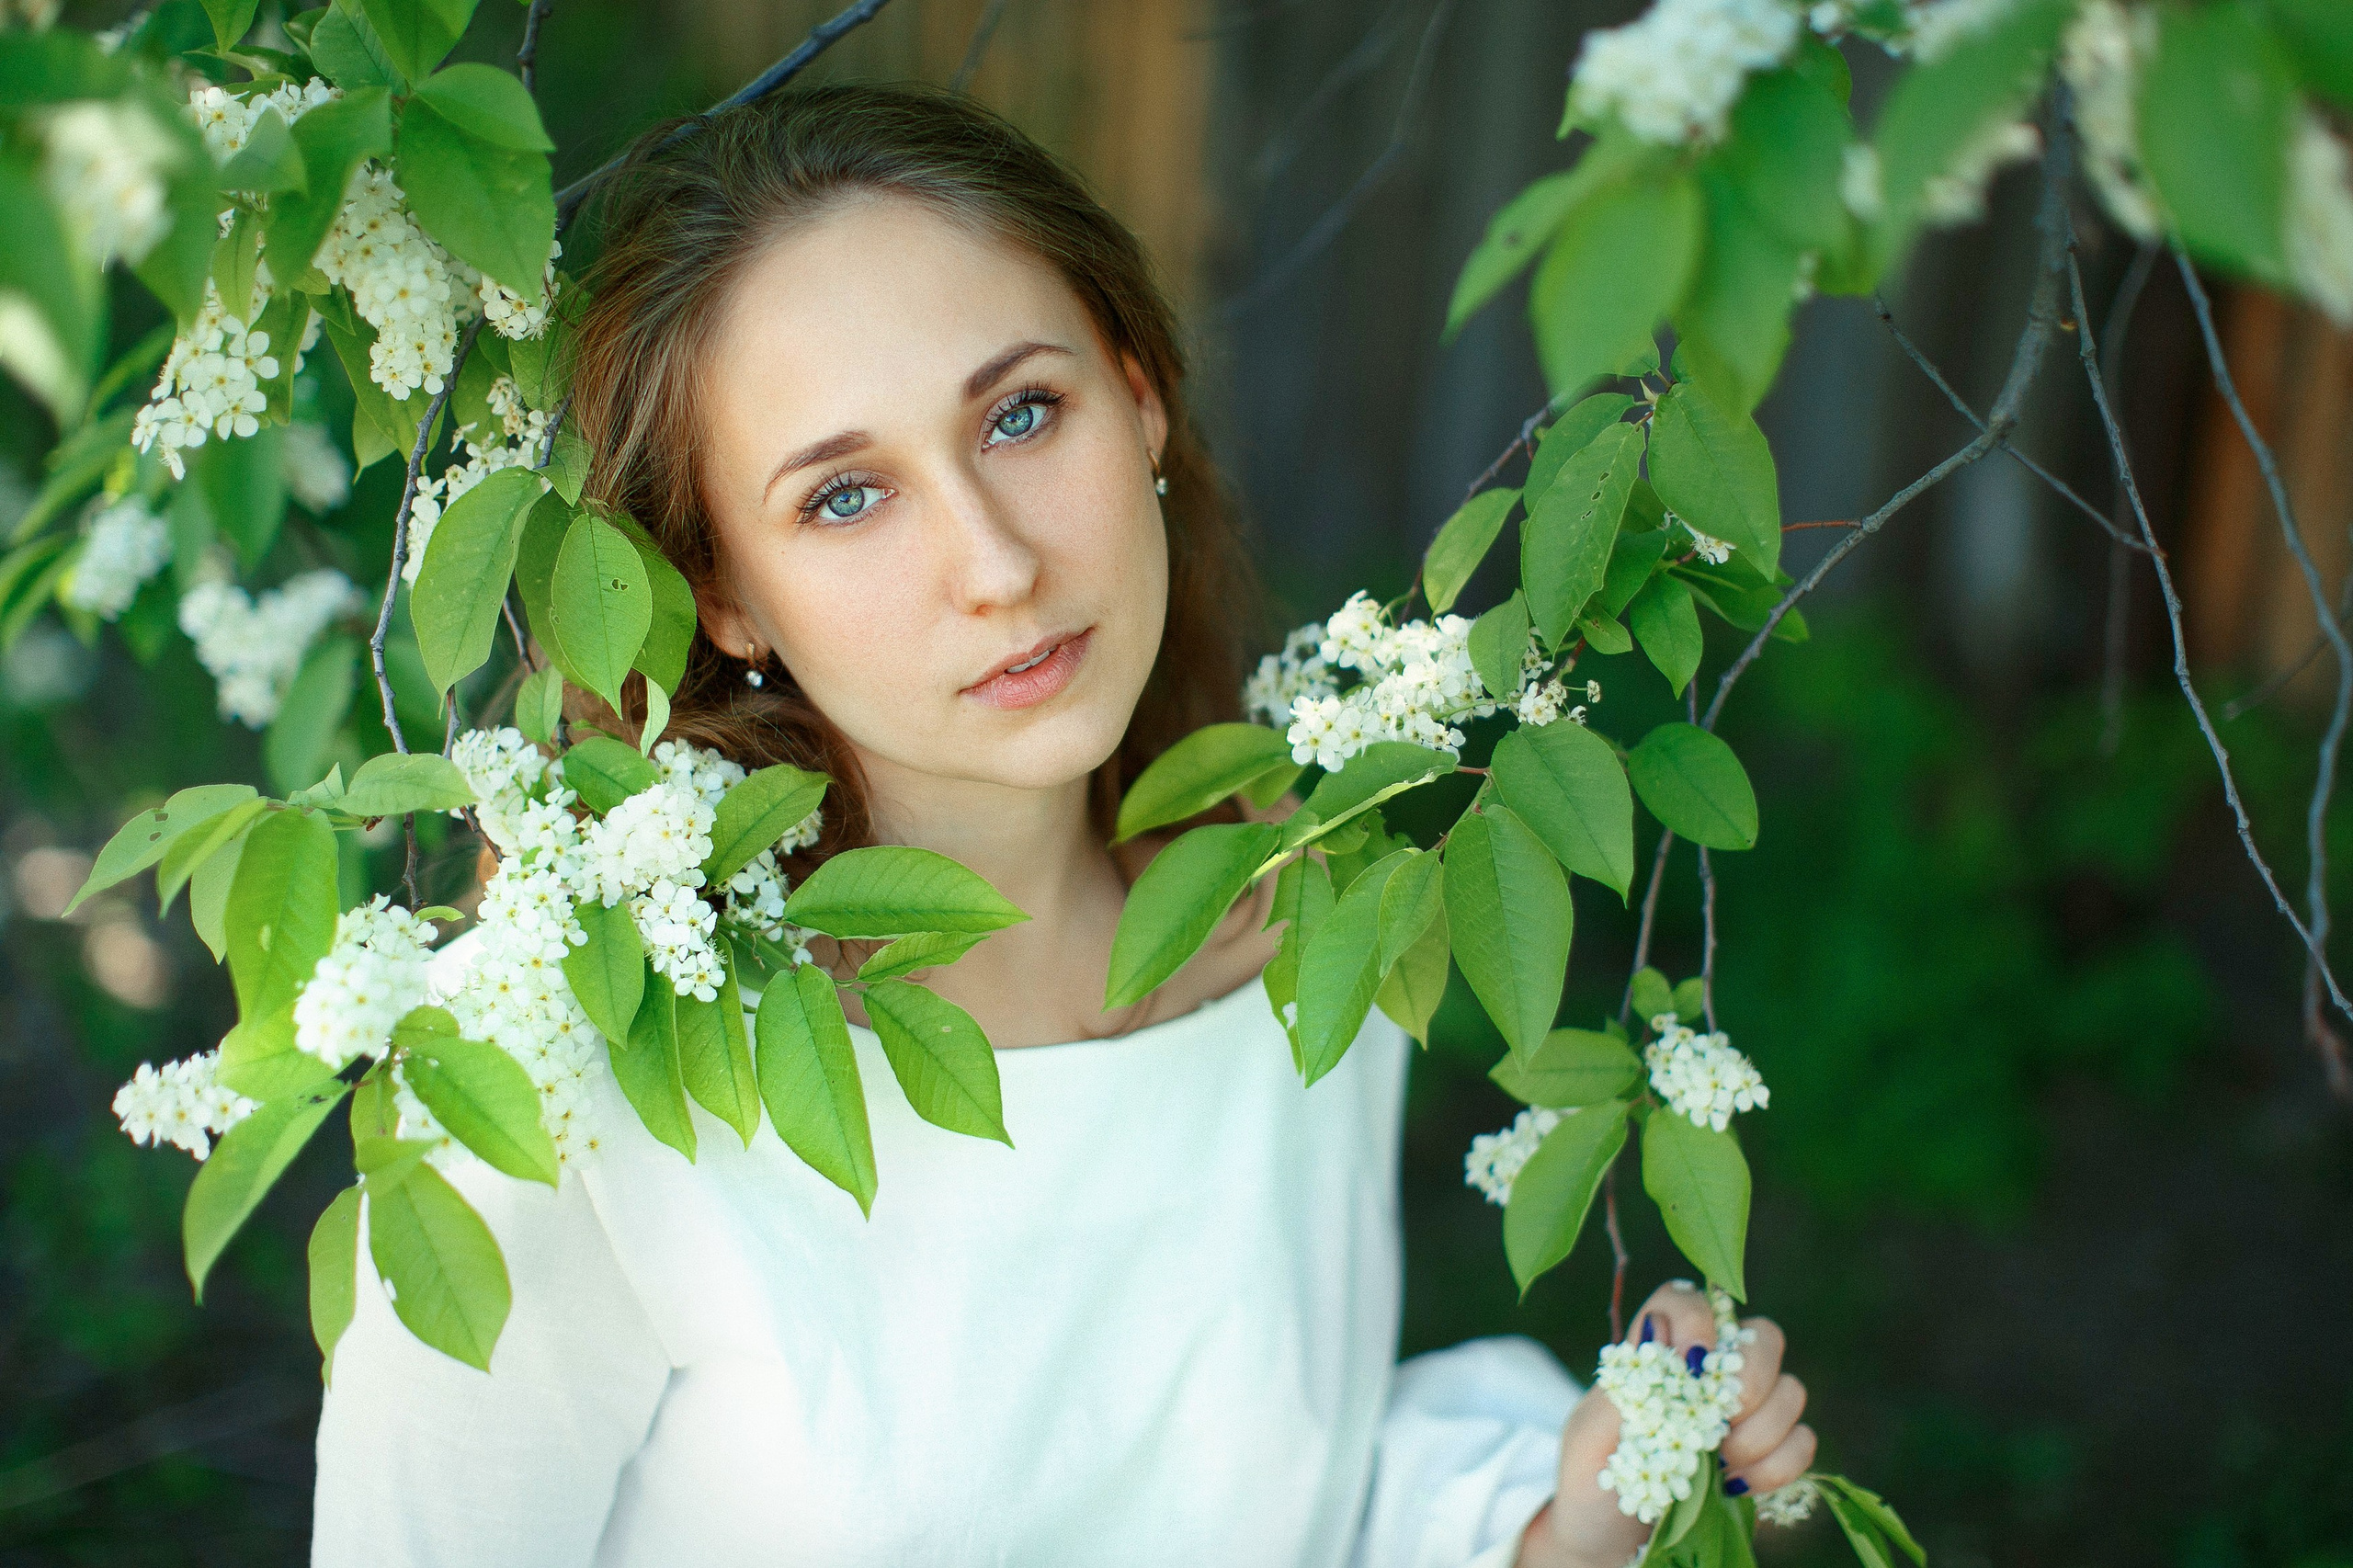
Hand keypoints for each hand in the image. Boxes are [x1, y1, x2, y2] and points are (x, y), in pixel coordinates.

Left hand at [1513, 1281, 1813, 1567]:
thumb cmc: (1592, 1482)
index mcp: (1659, 1353)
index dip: (1698, 1317)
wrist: (1609, 1541)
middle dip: (1751, 1380)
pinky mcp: (1770, 1455)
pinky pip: (1802, 1442)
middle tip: (1720, 1422)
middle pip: (1762, 1336)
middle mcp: (1712, 1372)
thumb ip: (1625, 1385)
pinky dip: (1777, 1466)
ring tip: (1720, 1465)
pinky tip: (1737, 1486)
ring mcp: (1748, 1412)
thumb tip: (1660, 1330)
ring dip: (1761, 1432)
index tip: (1693, 1361)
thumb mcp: (1590, 1435)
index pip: (1687, 1299)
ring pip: (1791, 1390)